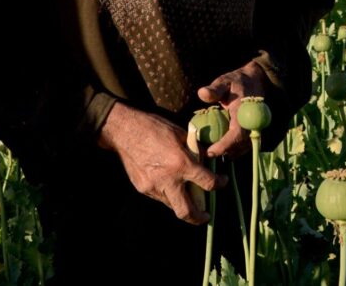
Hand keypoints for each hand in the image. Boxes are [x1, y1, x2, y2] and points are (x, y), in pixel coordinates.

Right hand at [98, 102, 224, 224]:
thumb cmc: (153, 127)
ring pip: (172, 205)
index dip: (219, 184)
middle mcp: (168, 180)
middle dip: (199, 217)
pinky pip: (159, 197)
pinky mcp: (142, 188)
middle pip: (186, 211)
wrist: (124, 131)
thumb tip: (205, 160)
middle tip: (205, 215)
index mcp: (181, 164)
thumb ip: (194, 150)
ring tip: (186, 194)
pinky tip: (167, 181)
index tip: (222, 182)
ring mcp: (153, 187)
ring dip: (182, 202)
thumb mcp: (180, 134)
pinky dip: (168, 193)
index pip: (207, 182)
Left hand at [197, 60, 267, 158]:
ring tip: (210, 150)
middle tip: (204, 153)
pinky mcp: (254, 132)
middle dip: (222, 152)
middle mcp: (252, 123)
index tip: (209, 152)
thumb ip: (214, 89)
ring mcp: (254, 129)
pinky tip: (218, 147)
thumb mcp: (224, 82)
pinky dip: (232, 149)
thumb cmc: (236, 82)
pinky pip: (244, 146)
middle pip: (240, 146)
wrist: (255, 82)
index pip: (237, 134)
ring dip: (227, 152)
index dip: (224, 146)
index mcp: (244, 112)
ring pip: (242, 148)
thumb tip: (202, 93)